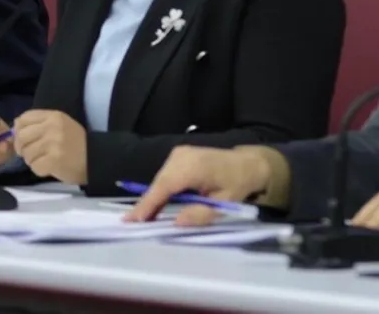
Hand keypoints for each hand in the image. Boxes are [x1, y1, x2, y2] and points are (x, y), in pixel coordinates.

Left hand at [13, 109, 87, 184]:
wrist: (95, 159)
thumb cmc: (75, 143)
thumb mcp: (59, 125)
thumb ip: (39, 123)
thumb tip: (15, 125)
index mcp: (53, 116)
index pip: (24, 118)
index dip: (19, 130)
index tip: (25, 139)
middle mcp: (52, 127)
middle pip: (21, 136)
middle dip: (22, 148)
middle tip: (31, 154)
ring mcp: (53, 144)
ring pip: (26, 153)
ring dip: (31, 160)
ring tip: (43, 160)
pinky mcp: (53, 160)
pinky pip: (34, 166)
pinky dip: (39, 170)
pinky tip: (49, 168)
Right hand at [126, 146, 271, 225]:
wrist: (246, 163)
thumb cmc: (238, 184)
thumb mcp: (225, 204)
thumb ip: (201, 214)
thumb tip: (176, 222)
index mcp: (195, 166)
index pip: (166, 186)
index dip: (149, 203)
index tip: (133, 219)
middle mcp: (182, 156)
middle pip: (159, 182)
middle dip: (146, 203)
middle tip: (132, 224)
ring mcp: (179, 153)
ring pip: (159, 179)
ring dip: (152, 198)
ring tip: (141, 218)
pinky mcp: (178, 155)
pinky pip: (164, 175)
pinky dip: (159, 190)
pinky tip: (154, 205)